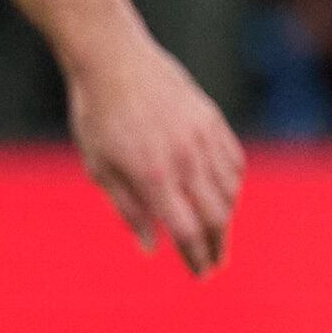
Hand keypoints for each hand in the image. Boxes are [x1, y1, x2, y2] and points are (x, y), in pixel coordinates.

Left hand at [65, 26, 243, 275]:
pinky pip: (234, 161)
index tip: (201, 275)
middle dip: (218, 246)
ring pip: (230, 191)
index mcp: (153, 175)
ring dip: (226, 218)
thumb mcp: (100, 166)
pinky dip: (234, 185)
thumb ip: (129, 209)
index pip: (186, 231)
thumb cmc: (97, 114)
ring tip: (217, 232)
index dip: (197, 258)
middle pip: (215, 216)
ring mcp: (203, 137)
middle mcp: (185, 159)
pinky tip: (226, 195)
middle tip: (214, 264)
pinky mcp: (212, 119)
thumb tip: (151, 246)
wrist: (113, 58)